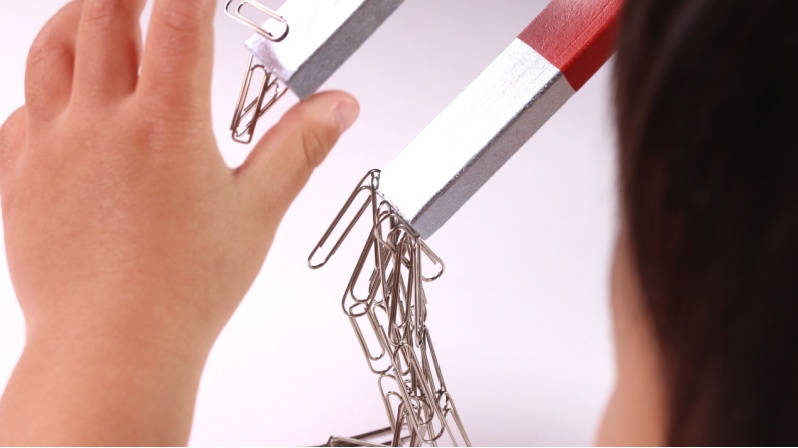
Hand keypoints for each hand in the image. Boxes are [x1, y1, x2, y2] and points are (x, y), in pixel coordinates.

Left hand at [0, 0, 357, 443]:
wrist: (113, 346)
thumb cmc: (184, 289)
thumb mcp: (258, 211)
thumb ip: (299, 147)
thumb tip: (339, 107)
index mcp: (166, 125)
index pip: (178, 18)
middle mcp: (102, 123)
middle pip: (104, 12)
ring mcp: (52, 145)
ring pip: (51, 47)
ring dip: (78, 15)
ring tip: (101, 11)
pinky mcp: (20, 175)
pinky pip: (21, 108)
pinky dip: (45, 86)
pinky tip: (67, 97)